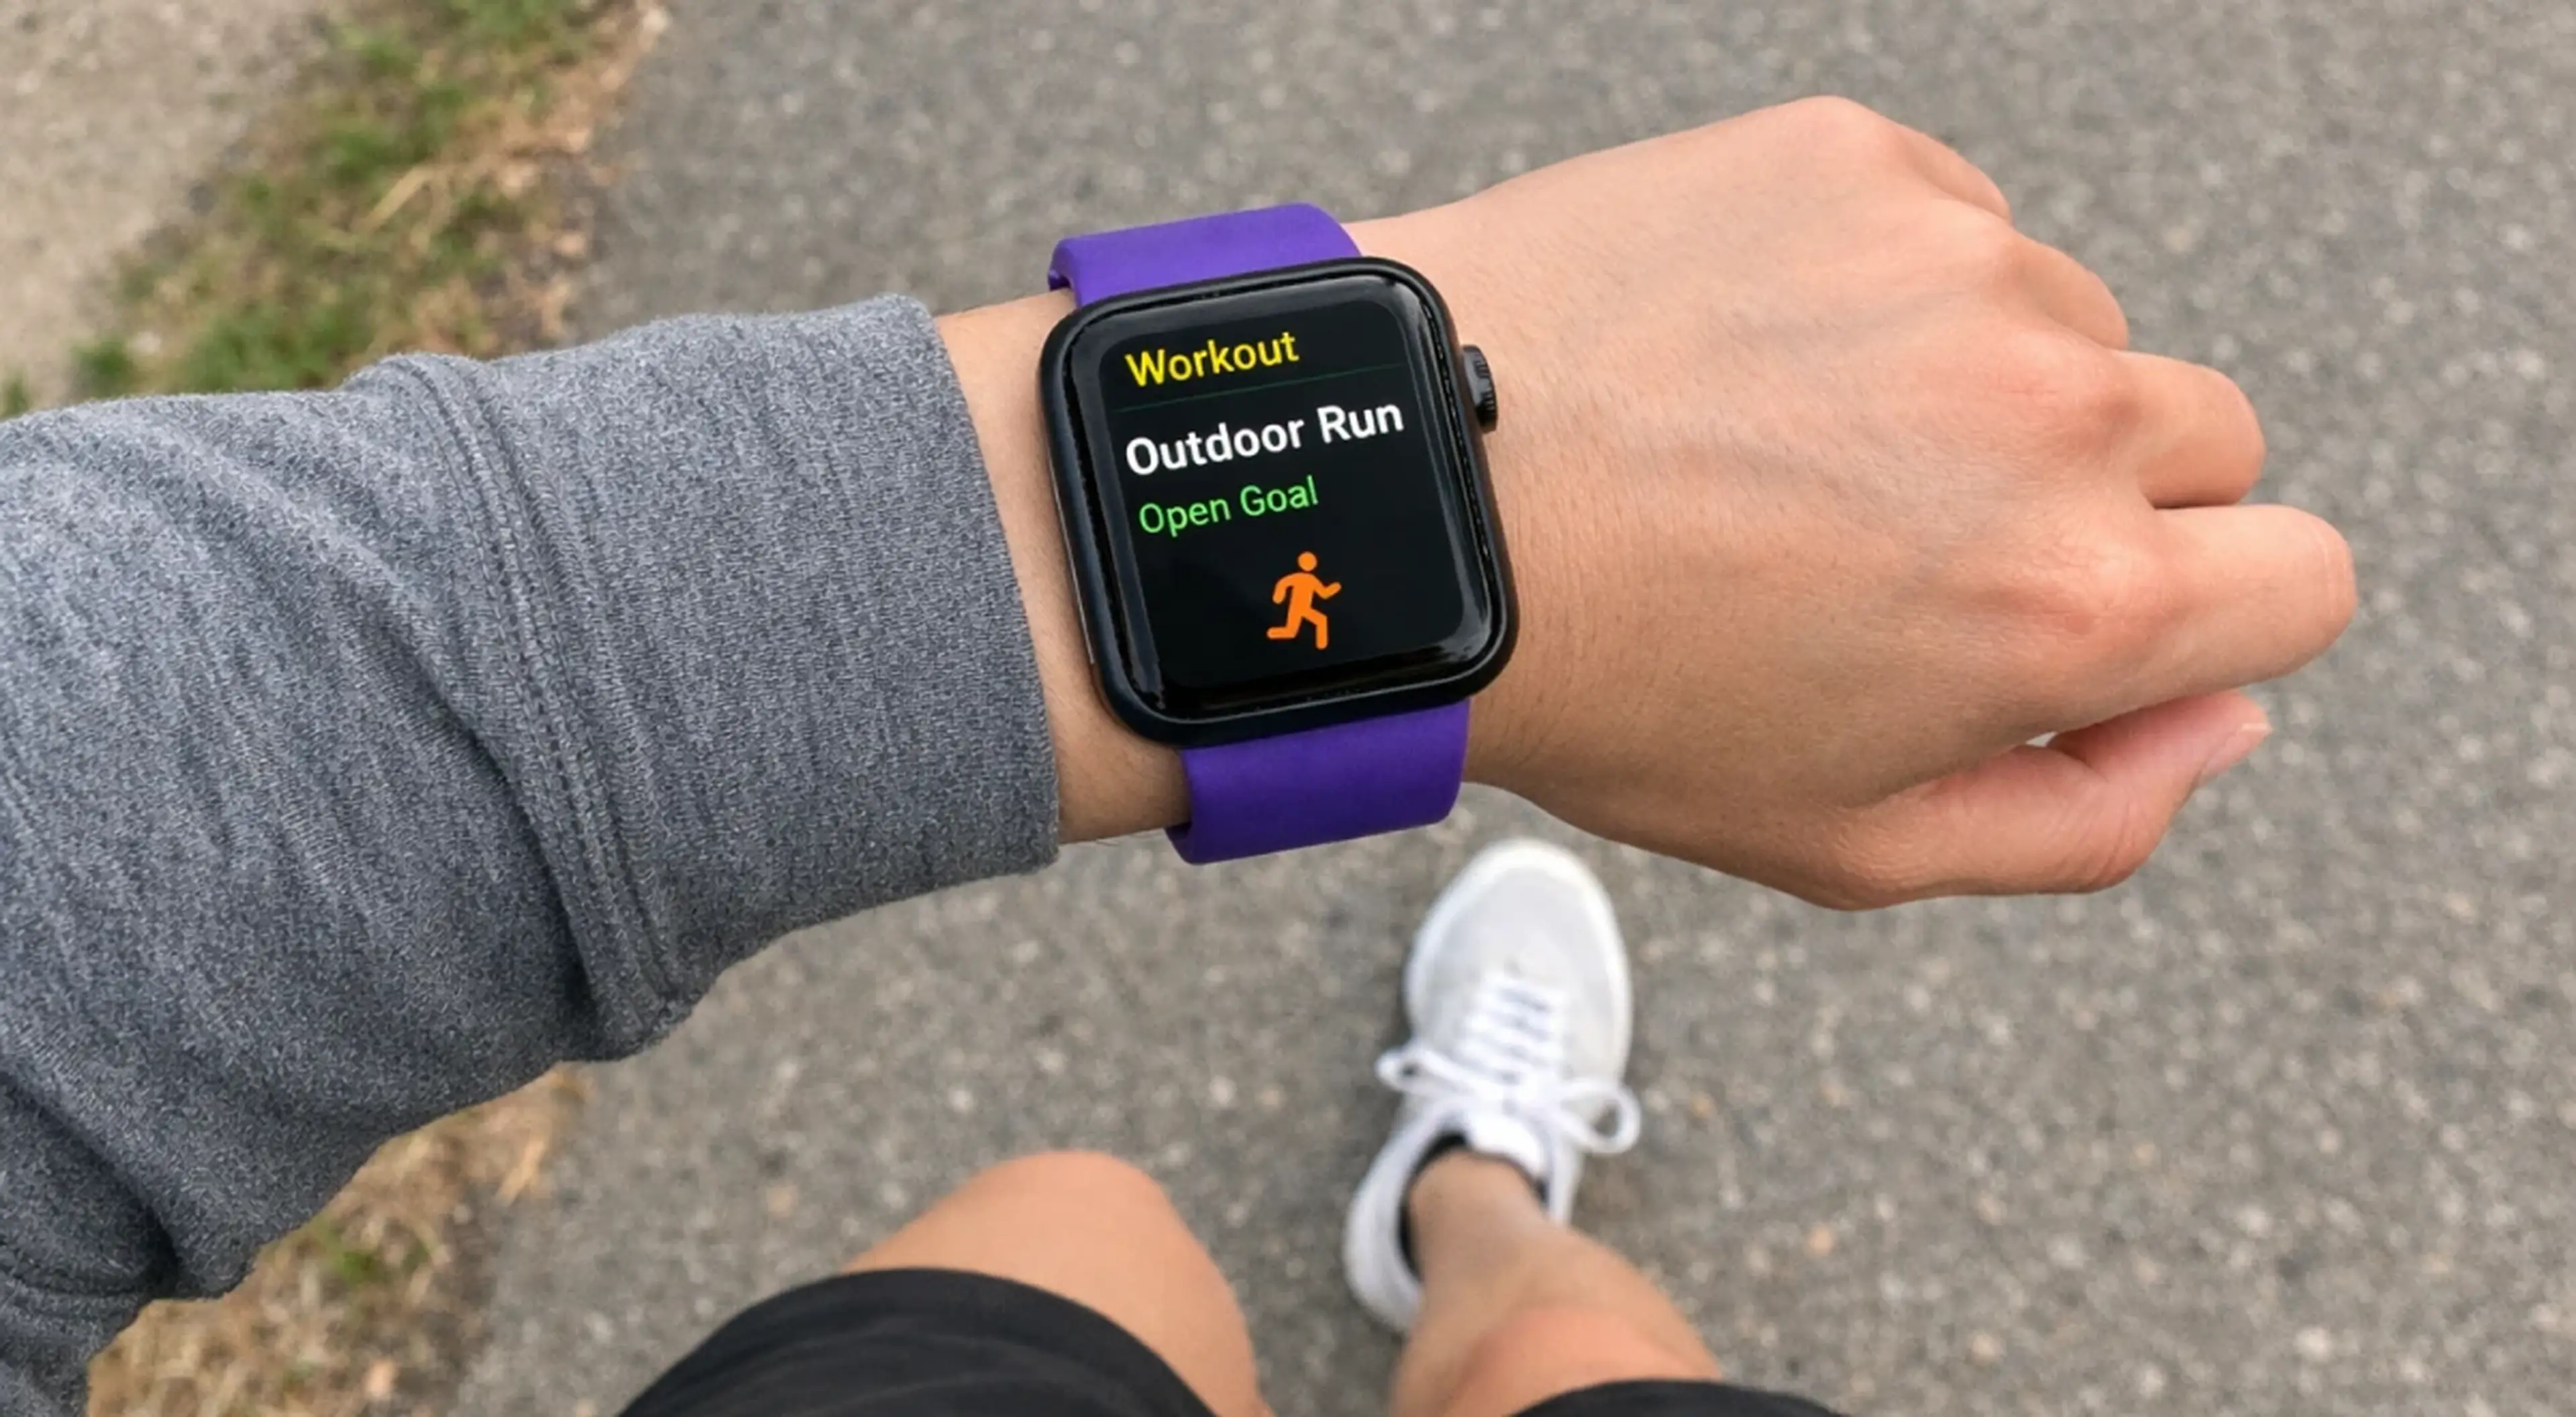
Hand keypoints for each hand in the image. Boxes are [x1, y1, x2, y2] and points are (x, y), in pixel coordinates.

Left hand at [1356, 99, 2354, 905]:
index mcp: (2078, 601)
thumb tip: (2222, 719)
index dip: (2212, 613)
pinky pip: (1951, 225)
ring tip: (1787, 447)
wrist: (1409, 504)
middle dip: (2098, 501)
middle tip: (1908, 541)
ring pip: (2073, 326)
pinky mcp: (1862, 162)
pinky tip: (1747, 355)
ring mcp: (1962, 265)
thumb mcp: (1850, 842)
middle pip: (2206, 443)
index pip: (2303, 582)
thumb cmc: (1611, 689)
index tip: (2102, 615)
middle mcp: (2056, 412)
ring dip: (1979, 385)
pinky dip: (1882, 287)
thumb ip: (2086, 815)